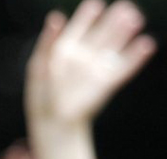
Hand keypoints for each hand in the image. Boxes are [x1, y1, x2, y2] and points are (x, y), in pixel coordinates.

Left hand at [26, 0, 155, 126]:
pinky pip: (125, 67)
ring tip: (134, 19)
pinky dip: (136, 57)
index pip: (80, 26)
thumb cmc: (42, 94)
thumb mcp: (39, 65)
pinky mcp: (108, 83)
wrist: (52, 121)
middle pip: (103, 33)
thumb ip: (48, 41)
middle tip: (125, 7)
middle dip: (113, 20)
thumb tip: (55, 16)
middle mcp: (85, 55)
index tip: (94, 5)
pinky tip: (146, 44)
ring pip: (115, 46)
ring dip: (125, 33)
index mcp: (67, 48)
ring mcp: (97, 68)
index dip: (87, 16)